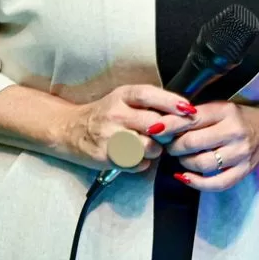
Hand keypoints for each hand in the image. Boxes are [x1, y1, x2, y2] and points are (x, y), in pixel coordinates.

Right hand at [60, 84, 197, 171]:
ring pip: (148, 146)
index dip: (172, 102)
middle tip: (173, 134)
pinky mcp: (104, 157)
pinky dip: (142, 163)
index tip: (189, 110)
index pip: (149, 95)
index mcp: (122, 96)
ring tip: (150, 146)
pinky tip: (136, 157)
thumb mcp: (124, 100)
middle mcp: (115, 114)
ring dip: (156, 149)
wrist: (68, 130)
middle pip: (154, 124)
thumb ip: (149, 103)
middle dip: (170, 131)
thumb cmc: (105, 113)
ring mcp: (109, 136)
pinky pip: (136, 164)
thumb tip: (184, 111)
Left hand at [165, 102, 258, 190]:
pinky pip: (216, 183)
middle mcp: (235, 132)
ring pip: (201, 164)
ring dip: (184, 163)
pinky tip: (185, 177)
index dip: (168, 126)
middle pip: (193, 143)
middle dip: (174, 146)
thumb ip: (195, 116)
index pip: (191, 119)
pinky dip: (196, 182)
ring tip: (182, 158)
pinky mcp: (244, 171)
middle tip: (169, 146)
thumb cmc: (238, 119)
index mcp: (227, 111)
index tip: (153, 129)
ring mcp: (241, 153)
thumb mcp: (220, 108)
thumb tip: (161, 126)